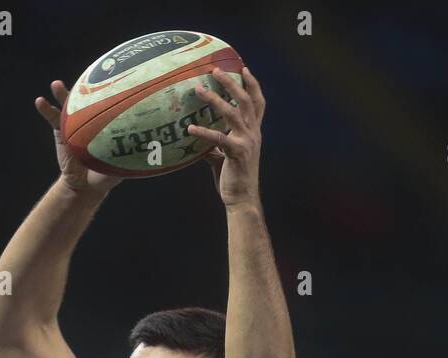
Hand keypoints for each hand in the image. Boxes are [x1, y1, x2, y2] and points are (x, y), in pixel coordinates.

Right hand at [35, 80, 123, 195]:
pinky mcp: (60, 131)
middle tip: (86, 73)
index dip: (113, 87)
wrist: (85, 185)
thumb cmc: (107, 174)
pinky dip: (45, 109)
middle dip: (87, 84)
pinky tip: (39, 101)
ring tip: (55, 84)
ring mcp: (74, 123)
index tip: (116, 73)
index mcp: (106, 123)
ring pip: (68, 105)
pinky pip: (52, 118)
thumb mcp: (121, 165)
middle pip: (88, 98)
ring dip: (61, 93)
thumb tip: (152, 151)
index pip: (110, 102)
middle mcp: (91, 118)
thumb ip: (131, 158)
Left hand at [187, 66, 264, 209]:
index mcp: (254, 132)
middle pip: (245, 100)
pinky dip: (203, 132)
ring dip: (215, 99)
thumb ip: (215, 146)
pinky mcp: (237, 153)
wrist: (243, 199)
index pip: (258, 102)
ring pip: (232, 113)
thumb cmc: (234, 178)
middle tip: (215, 70)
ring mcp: (247, 142)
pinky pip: (219, 138)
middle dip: (231, 83)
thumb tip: (198, 141)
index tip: (244, 68)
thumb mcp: (225, 157)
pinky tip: (190, 128)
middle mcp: (253, 133)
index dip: (253, 84)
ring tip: (199, 89)